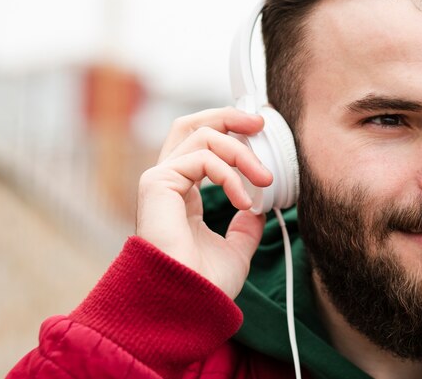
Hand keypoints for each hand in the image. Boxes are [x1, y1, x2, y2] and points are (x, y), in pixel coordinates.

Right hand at [136, 107, 272, 298]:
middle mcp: (169, 182)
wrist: (188, 304)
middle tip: (260, 122)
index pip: (201, 147)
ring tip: (265, 179)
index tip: (260, 133)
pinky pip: (201, 158)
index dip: (229, 133)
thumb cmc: (205, 283)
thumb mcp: (235, 250)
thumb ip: (244, 226)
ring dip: (242, 153)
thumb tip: (258, 207)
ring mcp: (160, 180)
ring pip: (202, 136)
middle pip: (191, 126)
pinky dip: (229, 173)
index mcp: (183, 194)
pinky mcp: (157, 183)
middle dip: (228, 117)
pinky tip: (243, 199)